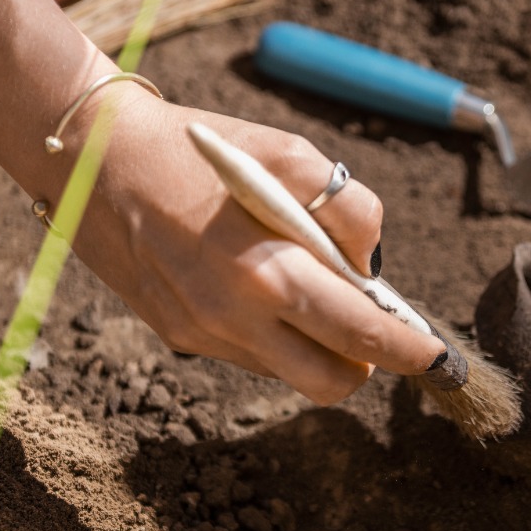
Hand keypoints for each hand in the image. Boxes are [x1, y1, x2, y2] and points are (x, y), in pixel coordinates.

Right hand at [64, 86, 444, 404]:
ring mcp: (200, 335)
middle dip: (367, 363)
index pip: (360, 335)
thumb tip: (370, 269)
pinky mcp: (178, 336)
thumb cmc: (201, 149)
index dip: (410, 351)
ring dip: (316, 345)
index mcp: (266, 270)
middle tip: (371, 322)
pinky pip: (250, 355)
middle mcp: (232, 318)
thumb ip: (348, 212)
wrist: (91, 158)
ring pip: (289, 373)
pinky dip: (274, 333)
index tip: (438, 358)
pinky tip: (256, 283)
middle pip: (330, 382)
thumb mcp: (288, 152)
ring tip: (304, 284)